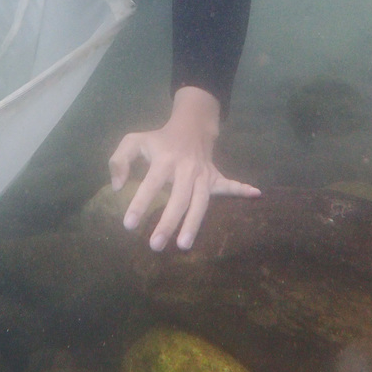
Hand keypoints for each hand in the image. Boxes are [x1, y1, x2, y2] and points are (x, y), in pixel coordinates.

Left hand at [108, 85, 260, 251]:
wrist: (191, 126)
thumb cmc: (159, 140)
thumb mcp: (134, 140)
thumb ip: (119, 160)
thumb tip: (116, 187)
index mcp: (164, 160)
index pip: (151, 184)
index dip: (140, 203)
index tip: (128, 225)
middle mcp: (185, 168)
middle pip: (178, 199)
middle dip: (167, 222)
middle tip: (155, 245)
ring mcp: (203, 174)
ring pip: (201, 201)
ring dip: (194, 223)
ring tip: (184, 245)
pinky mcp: (215, 177)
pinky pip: (229, 184)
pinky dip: (242, 189)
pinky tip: (255, 194)